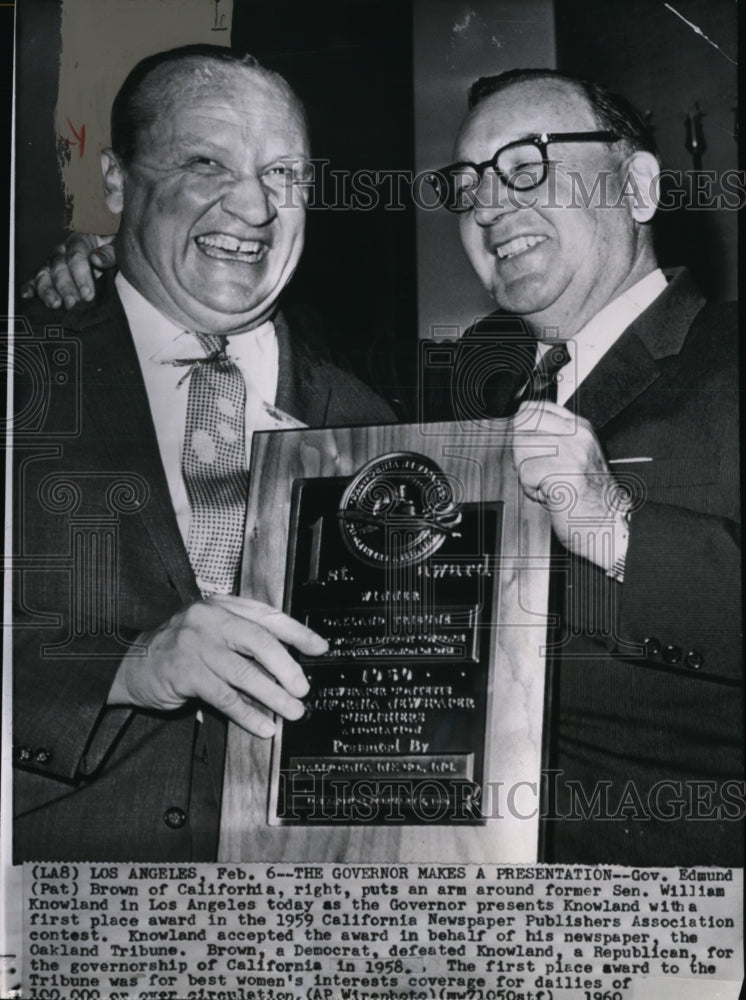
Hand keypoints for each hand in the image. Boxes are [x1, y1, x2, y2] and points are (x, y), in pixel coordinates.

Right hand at [20, 233, 116, 308]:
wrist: (113, 251)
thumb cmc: (116, 250)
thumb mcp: (118, 248)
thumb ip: (110, 253)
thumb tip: (96, 260)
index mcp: (81, 240)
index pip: (76, 256)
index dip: (81, 276)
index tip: (88, 294)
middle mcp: (63, 250)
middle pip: (59, 268)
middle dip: (66, 288)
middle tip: (73, 304)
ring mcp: (53, 262)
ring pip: (44, 274)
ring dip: (48, 290)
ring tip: (55, 304)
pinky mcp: (48, 274)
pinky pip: (35, 279)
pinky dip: (29, 287)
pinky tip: (27, 296)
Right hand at [107, 594, 326, 737]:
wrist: (130, 663)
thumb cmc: (178, 649)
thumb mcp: (210, 631)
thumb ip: (242, 638)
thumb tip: (287, 661)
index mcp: (221, 606)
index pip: (267, 615)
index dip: (297, 632)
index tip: (319, 647)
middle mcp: (209, 620)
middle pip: (259, 641)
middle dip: (287, 666)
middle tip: (304, 687)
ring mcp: (196, 645)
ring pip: (245, 672)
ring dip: (273, 696)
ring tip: (293, 711)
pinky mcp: (185, 673)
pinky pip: (225, 697)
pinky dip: (247, 714)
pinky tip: (263, 726)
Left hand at [510, 401, 627, 571]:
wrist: (610, 521)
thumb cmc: (590, 496)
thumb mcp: (575, 456)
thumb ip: (551, 439)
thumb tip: (518, 430)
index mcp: (580, 427)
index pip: (534, 408)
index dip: (522, 428)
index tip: (527, 446)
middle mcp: (577, 435)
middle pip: (522, 426)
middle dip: (520, 451)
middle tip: (536, 470)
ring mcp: (572, 451)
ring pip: (521, 448)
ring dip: (526, 472)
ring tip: (545, 484)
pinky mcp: (563, 471)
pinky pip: (526, 473)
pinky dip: (531, 489)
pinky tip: (548, 495)